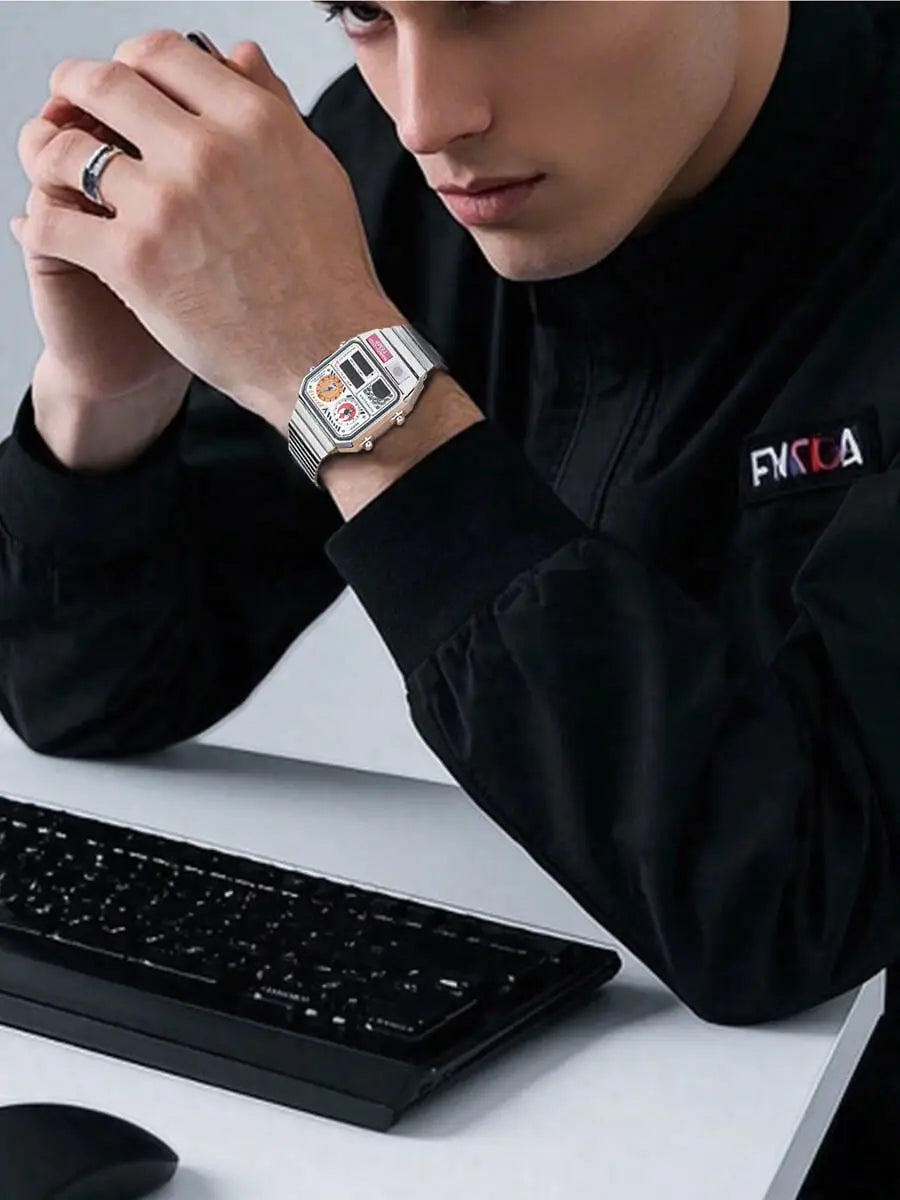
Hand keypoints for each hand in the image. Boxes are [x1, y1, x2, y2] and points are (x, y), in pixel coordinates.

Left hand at [11, 30, 401, 427]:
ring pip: (67, 151)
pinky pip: (55, 225)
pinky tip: (50, 233)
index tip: (124, 84)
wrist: (327, 356)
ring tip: (52, 173)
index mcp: (252, 122)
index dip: (131, 62)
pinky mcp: (135, 261)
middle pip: (104, 84)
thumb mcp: (316, 172)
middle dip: (75, 90)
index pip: (162, 53)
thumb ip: (272, 108)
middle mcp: (207, 151)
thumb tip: (238, 54)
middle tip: (68, 108)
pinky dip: (41, 227)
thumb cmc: (327, 275)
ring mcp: (165, 205)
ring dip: (49, 157)